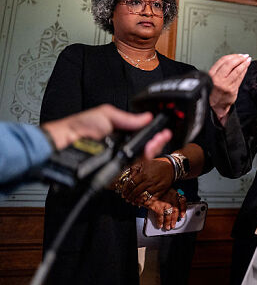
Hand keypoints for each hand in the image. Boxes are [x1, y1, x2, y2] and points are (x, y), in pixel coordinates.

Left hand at [41, 104, 171, 156]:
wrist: (64, 143)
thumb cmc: (79, 128)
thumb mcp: (106, 115)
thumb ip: (128, 118)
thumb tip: (147, 116)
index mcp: (120, 132)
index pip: (143, 133)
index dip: (154, 131)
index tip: (163, 129)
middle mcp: (121, 146)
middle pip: (146, 146)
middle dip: (157, 140)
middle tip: (162, 135)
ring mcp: (119, 159)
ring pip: (143, 157)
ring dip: (153, 149)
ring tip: (155, 142)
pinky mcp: (115, 170)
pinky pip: (133, 166)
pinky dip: (142, 159)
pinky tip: (146, 152)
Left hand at [122, 158, 173, 203]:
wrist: (171, 166)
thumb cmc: (157, 164)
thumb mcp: (145, 163)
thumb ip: (135, 169)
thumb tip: (128, 176)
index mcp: (144, 173)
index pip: (132, 184)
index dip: (126, 190)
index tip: (124, 193)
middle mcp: (149, 180)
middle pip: (136, 191)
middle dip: (130, 196)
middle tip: (127, 199)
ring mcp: (156, 186)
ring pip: (144, 196)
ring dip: (137, 200)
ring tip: (133, 202)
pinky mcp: (162, 190)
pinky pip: (153, 198)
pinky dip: (147, 202)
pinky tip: (143, 202)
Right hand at [145, 189, 186, 230]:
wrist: (145, 188)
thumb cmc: (153, 188)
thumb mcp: (164, 188)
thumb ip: (168, 195)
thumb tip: (170, 204)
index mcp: (173, 192)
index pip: (182, 201)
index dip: (183, 209)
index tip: (182, 215)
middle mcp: (171, 198)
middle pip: (175, 210)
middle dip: (174, 219)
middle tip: (173, 224)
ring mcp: (165, 203)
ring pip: (169, 215)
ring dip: (168, 222)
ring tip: (167, 227)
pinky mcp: (158, 207)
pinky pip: (161, 217)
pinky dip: (160, 222)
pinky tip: (160, 225)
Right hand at [209, 53, 251, 124]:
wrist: (215, 105)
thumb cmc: (215, 90)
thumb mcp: (213, 77)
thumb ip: (221, 69)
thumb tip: (234, 58)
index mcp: (211, 74)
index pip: (223, 60)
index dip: (232, 56)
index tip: (238, 54)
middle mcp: (217, 78)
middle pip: (230, 64)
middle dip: (239, 58)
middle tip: (244, 56)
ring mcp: (225, 84)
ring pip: (236, 70)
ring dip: (244, 64)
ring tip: (248, 60)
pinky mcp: (232, 89)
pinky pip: (240, 78)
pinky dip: (244, 71)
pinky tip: (246, 68)